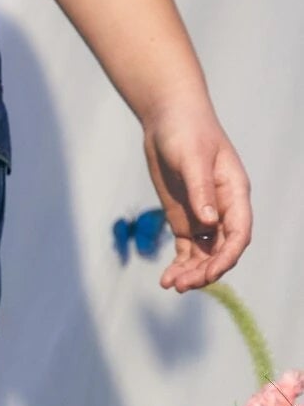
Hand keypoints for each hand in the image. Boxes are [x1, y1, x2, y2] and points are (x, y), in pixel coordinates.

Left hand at [141, 98, 251, 291]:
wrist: (169, 121)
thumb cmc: (186, 132)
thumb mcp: (192, 159)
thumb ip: (200, 190)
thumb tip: (208, 222)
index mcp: (235, 194)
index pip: (239, 233)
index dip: (227, 256)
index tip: (209, 273)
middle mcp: (223, 210)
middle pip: (221, 250)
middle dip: (205, 271)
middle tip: (182, 285)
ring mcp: (204, 218)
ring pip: (204, 255)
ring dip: (191, 273)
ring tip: (171, 285)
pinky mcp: (185, 221)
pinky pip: (186, 251)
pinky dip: (179, 266)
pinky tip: (166, 279)